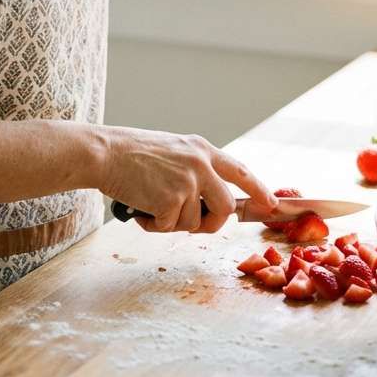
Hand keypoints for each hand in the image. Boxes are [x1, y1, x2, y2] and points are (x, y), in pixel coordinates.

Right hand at [98, 126, 277, 235]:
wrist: (105, 153)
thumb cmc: (132, 154)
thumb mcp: (173, 151)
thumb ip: (195, 169)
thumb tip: (211, 202)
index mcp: (201, 149)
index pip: (240, 171)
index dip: (258, 189)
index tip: (271, 204)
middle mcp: (200, 163)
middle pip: (226, 207)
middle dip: (212, 223)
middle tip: (191, 223)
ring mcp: (188, 182)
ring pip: (195, 222)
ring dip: (173, 223)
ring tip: (151, 204)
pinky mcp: (171, 199)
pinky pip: (169, 227)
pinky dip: (154, 225)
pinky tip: (141, 209)